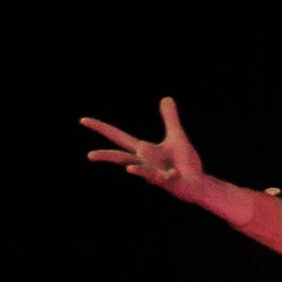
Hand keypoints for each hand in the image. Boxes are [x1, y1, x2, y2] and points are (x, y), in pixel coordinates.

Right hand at [84, 97, 208, 196]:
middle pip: (121, 157)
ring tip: (127, 168)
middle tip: (88, 156)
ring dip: (132, 168)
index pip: (118, 136)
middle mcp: (144, 162)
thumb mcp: (176, 136)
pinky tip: (162, 173)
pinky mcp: (168, 181)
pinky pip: (160, 178)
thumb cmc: (185, 162)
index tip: (83, 120)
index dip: (101, 128)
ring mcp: (155, 173)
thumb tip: (166, 98)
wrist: (198, 183)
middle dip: (106, 156)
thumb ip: (170, 118)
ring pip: (139, 170)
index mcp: (144, 150)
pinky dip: (159, 175)